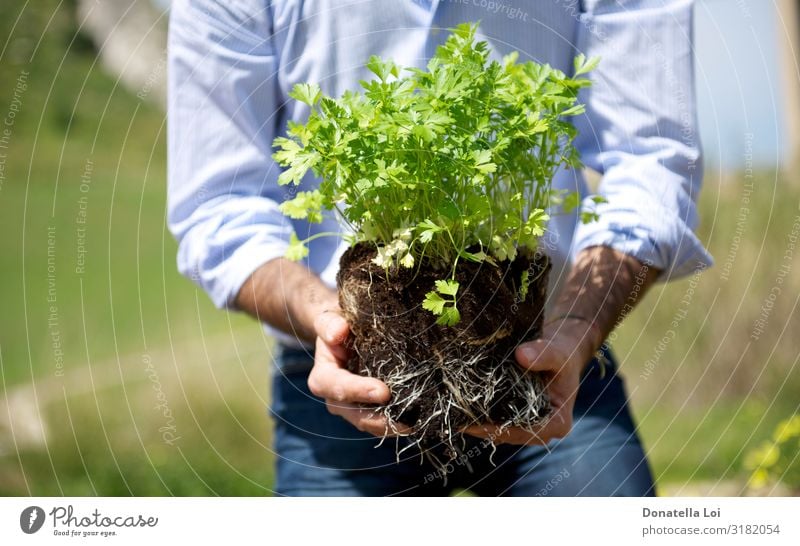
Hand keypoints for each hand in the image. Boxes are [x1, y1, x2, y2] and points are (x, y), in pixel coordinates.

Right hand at [307, 308, 410, 436]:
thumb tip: (338, 332)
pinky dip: (398, 423)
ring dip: (391, 426)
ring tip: (414, 425)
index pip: (338, 387)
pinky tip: (417, 421)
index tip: (383, 391)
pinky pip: (382, 423)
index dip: (359, 391)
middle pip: (355, 415)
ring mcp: (353, 409)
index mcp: (323, 378)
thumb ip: (329, 324)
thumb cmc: (338, 326)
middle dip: (379, 419)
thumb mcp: (330, 319)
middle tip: (405, 421)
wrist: (344, 336)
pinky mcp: (369, 412)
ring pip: (370, 424)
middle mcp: (336, 399)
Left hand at [463, 318, 597, 444]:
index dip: (502, 429)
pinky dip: (477, 412)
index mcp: (558, 423)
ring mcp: (525, 425)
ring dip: (476, 421)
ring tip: (451, 409)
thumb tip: (521, 355)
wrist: (558, 350)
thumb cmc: (563, 353)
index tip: (477, 423)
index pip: (528, 433)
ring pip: (497, 429)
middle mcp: (541, 429)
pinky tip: (457, 403)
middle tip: (455, 415)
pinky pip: (493, 419)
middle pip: (508, 434)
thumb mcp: (559, 352)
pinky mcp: (512, 417)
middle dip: (482, 426)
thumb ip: (545, 354)